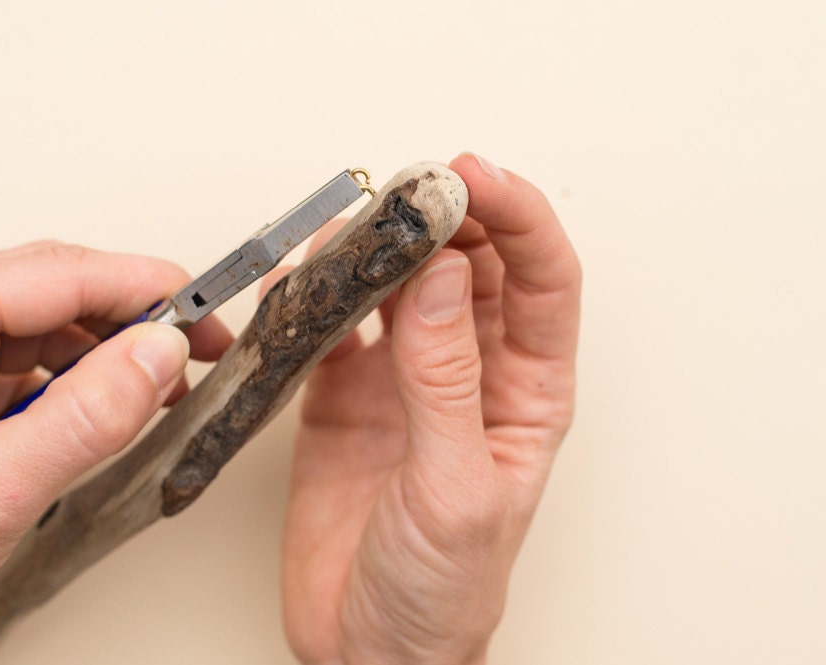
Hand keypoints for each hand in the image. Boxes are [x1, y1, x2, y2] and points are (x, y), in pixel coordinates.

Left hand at [0, 242, 231, 664]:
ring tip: (150, 387)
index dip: (142, 287)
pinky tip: (91, 408)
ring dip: (96, 349)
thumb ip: (89, 416)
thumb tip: (159, 353)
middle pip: (44, 289)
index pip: (55, 273)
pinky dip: (59, 380)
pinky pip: (5, 363)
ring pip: (29, 324)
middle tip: (192, 348)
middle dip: (126, 317)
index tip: (202, 307)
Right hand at [281, 153, 580, 663]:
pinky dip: (318, 293)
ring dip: (380, 245)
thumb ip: (445, 379)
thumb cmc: (441, 590)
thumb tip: (443, 278)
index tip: (472, 177)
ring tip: (352, 222)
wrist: (369, 647)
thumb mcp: (456, 487)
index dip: (516, 218)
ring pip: (402, 284)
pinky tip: (304, 276)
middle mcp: (469, 374)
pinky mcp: (345, 394)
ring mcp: (404, 379)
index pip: (540, 279)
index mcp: (525, 393)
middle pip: (471, 264)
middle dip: (446, 215)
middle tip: (407, 187)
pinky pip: (336, 323)